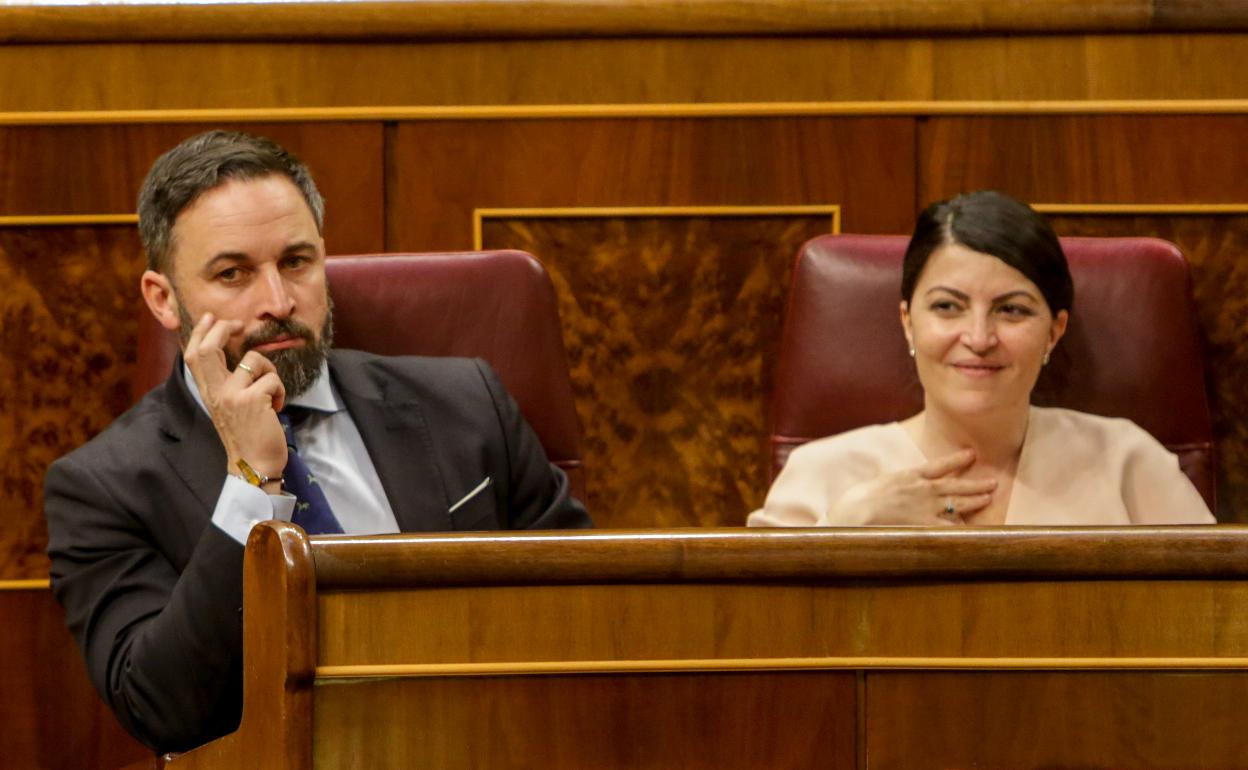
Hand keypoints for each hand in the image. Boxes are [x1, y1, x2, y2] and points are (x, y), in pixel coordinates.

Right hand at [184, 313, 287, 488]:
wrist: (254, 465)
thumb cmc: (249, 435)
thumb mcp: (231, 406)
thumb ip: (229, 384)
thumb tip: (241, 360)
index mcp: (209, 393)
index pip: (193, 356)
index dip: (200, 333)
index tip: (210, 317)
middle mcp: (215, 392)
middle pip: (208, 349)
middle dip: (222, 329)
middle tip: (237, 324)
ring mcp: (231, 396)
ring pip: (254, 359)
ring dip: (270, 372)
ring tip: (270, 395)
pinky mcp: (251, 400)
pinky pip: (273, 379)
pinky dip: (280, 391)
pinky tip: (275, 409)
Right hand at [829, 449, 995, 524]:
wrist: (858, 510)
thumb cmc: (860, 498)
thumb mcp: (881, 483)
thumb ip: (896, 484)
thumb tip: (899, 486)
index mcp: (911, 475)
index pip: (940, 465)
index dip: (957, 459)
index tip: (971, 454)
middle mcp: (924, 489)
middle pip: (956, 484)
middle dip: (975, 482)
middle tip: (992, 481)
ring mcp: (927, 506)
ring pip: (959, 502)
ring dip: (976, 499)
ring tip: (989, 497)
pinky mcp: (926, 524)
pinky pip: (950, 526)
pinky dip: (963, 527)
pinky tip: (975, 527)